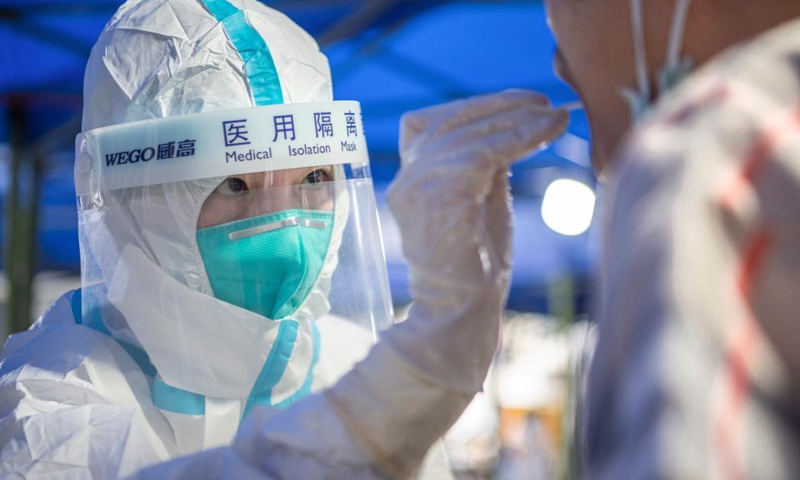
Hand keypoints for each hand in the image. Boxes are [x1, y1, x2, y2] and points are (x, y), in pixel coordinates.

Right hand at [327, 90, 568, 478]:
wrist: (461, 314)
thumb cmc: (476, 266)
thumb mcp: (480, 202)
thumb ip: (484, 166)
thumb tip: (513, 128)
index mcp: (411, 179)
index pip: (433, 122)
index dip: (477, 107)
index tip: (524, 104)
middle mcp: (406, 179)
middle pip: (450, 121)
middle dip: (501, 106)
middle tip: (545, 103)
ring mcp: (417, 188)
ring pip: (467, 133)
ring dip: (517, 119)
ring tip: (554, 117)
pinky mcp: (439, 200)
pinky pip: (481, 153)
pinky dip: (519, 137)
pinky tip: (547, 131)